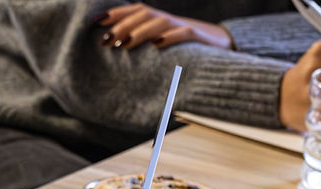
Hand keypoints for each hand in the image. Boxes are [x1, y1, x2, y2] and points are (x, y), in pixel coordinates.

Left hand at [97, 3, 231, 49]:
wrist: (224, 43)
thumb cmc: (190, 46)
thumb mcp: (166, 41)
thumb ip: (147, 40)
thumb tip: (120, 47)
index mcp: (160, 19)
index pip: (135, 10)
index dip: (115, 13)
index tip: (96, 21)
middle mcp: (169, 19)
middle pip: (143, 15)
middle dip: (123, 25)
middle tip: (106, 40)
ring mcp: (183, 26)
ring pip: (159, 22)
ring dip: (140, 31)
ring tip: (125, 44)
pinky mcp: (198, 37)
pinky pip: (183, 33)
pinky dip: (170, 37)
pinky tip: (157, 45)